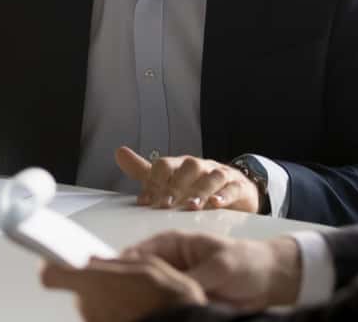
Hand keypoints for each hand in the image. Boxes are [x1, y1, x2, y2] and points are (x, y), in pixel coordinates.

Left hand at [39, 256, 206, 321]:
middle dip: (95, 282)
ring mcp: (95, 321)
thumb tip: (98, 260)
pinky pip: (104, 317)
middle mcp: (88, 305)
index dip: (52, 266)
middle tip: (120, 279)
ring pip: (92, 304)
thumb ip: (116, 262)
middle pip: (79, 289)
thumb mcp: (147, 265)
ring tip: (135, 297)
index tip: (56, 259)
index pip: (51, 275)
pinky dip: (115, 312)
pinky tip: (136, 309)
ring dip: (107, 299)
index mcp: (93, 281)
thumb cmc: (167, 299)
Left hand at [115, 146, 259, 212]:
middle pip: (189, 167)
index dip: (154, 182)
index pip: (164, 165)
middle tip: (166, 204)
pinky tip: (216, 204)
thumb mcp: (169, 178)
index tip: (145, 201)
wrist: (236, 189)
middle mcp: (200, 167)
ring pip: (212, 177)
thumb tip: (119, 152)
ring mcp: (220, 175)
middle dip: (176, 185)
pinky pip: (233, 188)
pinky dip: (225, 196)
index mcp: (180, 165)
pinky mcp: (238, 187)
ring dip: (201, 191)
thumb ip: (145, 171)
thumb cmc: (196, 185)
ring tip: (192, 206)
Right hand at [120, 231, 302, 310]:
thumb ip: (192, 278)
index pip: (138, 254)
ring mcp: (175, 284)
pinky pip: (165, 308)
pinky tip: (151, 316)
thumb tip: (171, 291)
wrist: (270, 281)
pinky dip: (158, 312)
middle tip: (123, 303)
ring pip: (150, 294)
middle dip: (131, 289)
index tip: (115, 282)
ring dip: (144, 303)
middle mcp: (168, 264)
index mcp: (171, 244)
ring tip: (136, 312)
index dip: (123, 268)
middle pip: (139, 276)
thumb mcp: (218, 267)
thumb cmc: (246, 262)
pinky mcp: (183, 302)